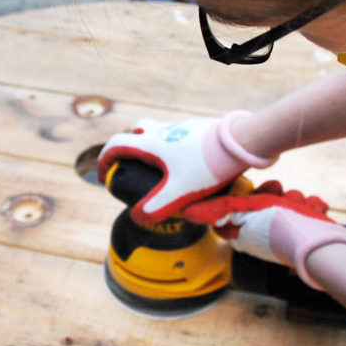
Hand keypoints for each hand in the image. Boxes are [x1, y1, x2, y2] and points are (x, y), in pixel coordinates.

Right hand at [97, 111, 275, 224]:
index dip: (104, 160)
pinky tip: (189, 165)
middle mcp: (164, 131)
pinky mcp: (199, 129)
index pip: (116, 144)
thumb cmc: (208, 166)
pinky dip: (174, 148)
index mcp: (152, 144)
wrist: (242, 142)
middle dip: (129, 147)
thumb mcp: (180, 192)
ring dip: (153, 147)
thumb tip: (137, 217)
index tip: (104, 177)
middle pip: (137, 131)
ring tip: (162, 171)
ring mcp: (182, 128)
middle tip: (133, 167)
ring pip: (159, 132)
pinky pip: (179, 136)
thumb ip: (157, 207)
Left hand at [183, 180, 345, 289]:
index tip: (256, 191)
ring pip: (287, 201)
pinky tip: (314, 210)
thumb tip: (187, 212)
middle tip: (281, 196)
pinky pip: (306, 208)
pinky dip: (311, 207)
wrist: (319, 242)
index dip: (248, 194)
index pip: (238, 205)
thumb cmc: (280, 225)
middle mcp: (261, 233)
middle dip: (277, 194)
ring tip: (301, 206)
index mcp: (242, 231)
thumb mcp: (246, 210)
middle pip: (264, 200)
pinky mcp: (304, 230)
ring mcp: (284, 232)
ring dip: (296, 199)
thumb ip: (220, 207)